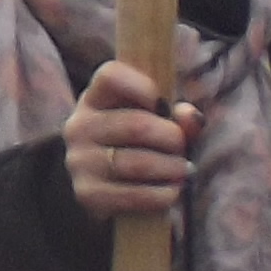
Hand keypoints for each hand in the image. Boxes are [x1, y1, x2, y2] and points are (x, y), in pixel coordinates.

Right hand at [62, 55, 201, 222]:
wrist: (103, 186)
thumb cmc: (136, 144)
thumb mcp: (154, 121)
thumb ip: (177, 115)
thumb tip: (190, 117)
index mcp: (94, 98)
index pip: (111, 76)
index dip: (143, 86)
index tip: (163, 104)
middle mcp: (80, 126)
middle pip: (136, 125)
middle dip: (172, 138)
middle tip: (183, 147)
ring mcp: (80, 161)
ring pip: (138, 163)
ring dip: (171, 168)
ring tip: (184, 170)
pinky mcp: (87, 194)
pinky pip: (134, 195)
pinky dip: (162, 194)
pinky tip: (172, 191)